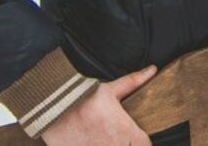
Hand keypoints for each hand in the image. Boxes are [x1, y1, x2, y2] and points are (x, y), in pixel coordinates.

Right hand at [41, 64, 155, 144]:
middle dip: (123, 143)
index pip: (144, 144)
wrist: (55, 106)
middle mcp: (114, 145)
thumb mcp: (112, 89)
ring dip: (108, 144)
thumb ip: (134, 82)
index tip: (134, 138)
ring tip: (100, 138)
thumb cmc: (84, 97)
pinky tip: (88, 142)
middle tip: (114, 137)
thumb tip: (152, 69)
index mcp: (125, 130)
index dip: (141, 141)